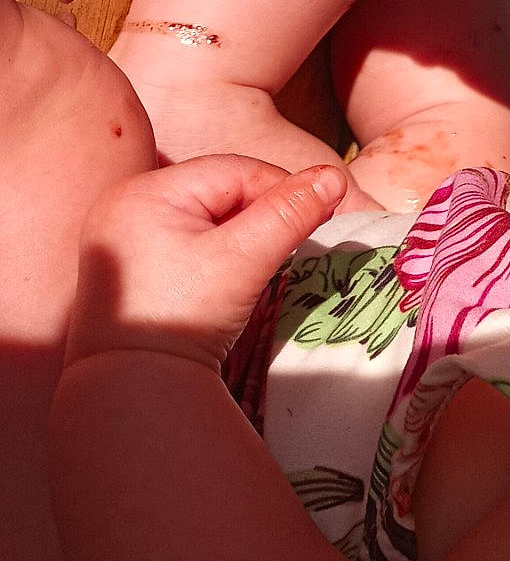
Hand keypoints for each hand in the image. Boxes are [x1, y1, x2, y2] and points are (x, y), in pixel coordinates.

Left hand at [67, 158, 345, 368]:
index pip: (237, 171)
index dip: (284, 190)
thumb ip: (290, 213)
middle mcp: (126, 201)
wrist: (134, 388)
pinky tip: (232, 271)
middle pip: (221, 190)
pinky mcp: (129, 259)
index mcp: (146, 191)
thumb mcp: (243, 260)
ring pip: (208, 213)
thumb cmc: (183, 318)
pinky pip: (188, 235)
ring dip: (244, 230)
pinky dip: (219, 247)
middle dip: (264, 212)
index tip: (320, 217)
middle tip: (294, 242)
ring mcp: (122, 232)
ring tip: (263, 260)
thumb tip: (334, 175)